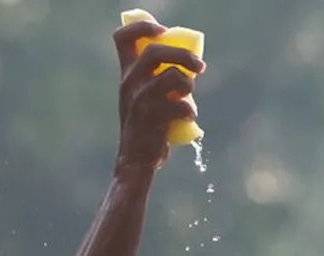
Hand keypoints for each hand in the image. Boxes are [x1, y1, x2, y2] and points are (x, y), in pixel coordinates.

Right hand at [113, 20, 204, 171]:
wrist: (136, 160)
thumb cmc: (147, 126)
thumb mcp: (145, 96)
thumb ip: (158, 77)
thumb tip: (188, 61)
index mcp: (126, 74)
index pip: (123, 37)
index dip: (143, 27)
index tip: (163, 31)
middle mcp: (128, 83)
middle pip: (155, 50)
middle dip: (182, 55)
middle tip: (200, 67)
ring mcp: (138, 99)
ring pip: (172, 76)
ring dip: (188, 85)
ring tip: (187, 98)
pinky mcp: (150, 117)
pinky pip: (179, 104)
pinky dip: (189, 110)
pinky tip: (189, 117)